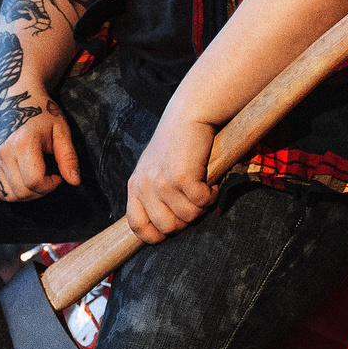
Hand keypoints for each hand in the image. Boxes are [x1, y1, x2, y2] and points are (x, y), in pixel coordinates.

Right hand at [0, 52, 81, 201]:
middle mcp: (3, 152)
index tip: (57, 174)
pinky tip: (21, 179)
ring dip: (27, 193)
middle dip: (41, 190)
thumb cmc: (41, 112)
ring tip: (35, 176)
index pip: (36, 182)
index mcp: (23, 143)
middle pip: (23, 192)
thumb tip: (74, 182)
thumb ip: (68, 157)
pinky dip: (10, 192)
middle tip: (49, 175)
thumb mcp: (61, 131)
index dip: (51, 184)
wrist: (14, 97)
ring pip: (10, 195)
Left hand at [126, 107, 215, 242]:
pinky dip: (212, 194)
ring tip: (204, 185)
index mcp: (135, 185)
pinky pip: (202, 202)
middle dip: (187, 218)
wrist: (190, 113)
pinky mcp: (181, 177)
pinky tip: (211, 180)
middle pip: (168, 227)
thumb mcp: (156, 169)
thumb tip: (167, 228)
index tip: (174, 229)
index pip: (137, 226)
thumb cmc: (178, 143)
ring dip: (202, 204)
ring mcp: (161, 182)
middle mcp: (144, 185)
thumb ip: (154, 195)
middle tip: (196, 199)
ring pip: (188, 217)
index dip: (156, 235)